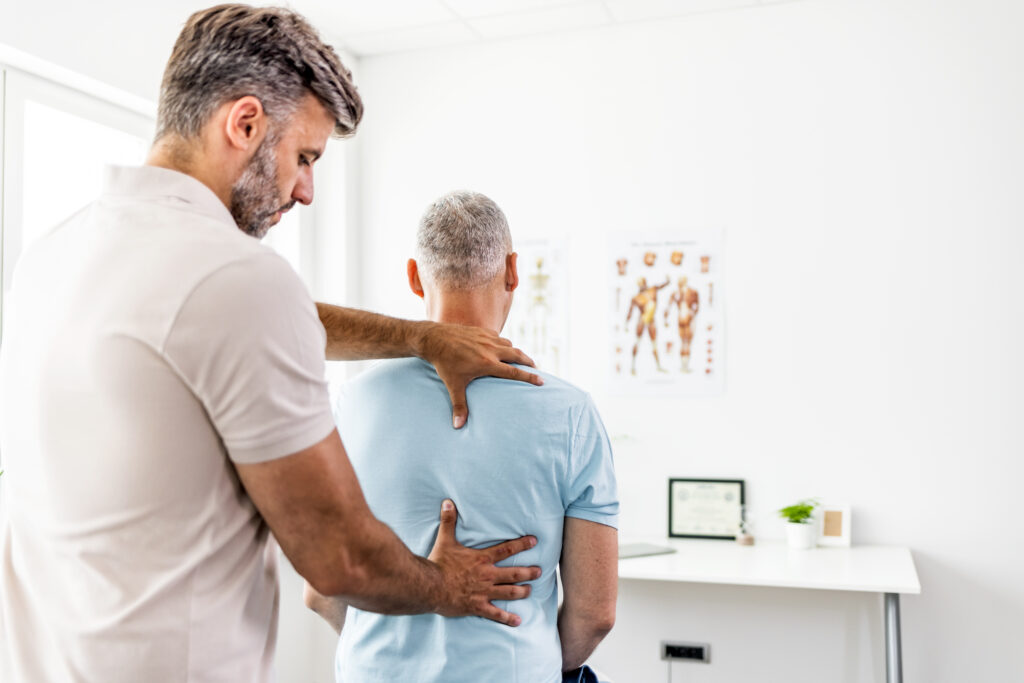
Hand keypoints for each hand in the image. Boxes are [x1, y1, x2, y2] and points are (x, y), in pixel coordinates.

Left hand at [416, 322, 541, 427]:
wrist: (435, 338)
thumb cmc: (445, 363)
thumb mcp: (453, 385)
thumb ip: (459, 405)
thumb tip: (458, 427)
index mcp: (487, 364)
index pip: (514, 372)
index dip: (530, 377)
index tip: (542, 381)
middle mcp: (491, 349)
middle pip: (518, 355)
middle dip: (529, 362)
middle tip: (536, 368)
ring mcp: (487, 338)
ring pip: (509, 344)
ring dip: (516, 352)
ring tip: (519, 359)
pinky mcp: (482, 331)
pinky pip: (498, 337)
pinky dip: (503, 344)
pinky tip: (501, 349)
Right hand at [428, 499, 540, 625]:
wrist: (429, 586)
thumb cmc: (438, 563)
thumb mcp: (445, 540)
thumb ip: (448, 521)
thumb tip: (448, 502)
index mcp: (482, 559)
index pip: (507, 549)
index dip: (522, 544)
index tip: (534, 541)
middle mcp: (487, 575)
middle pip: (514, 573)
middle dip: (529, 572)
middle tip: (539, 571)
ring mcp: (484, 592)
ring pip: (509, 592)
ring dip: (522, 592)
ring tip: (531, 591)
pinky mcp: (477, 606)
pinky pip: (496, 614)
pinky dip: (507, 618)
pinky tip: (518, 621)